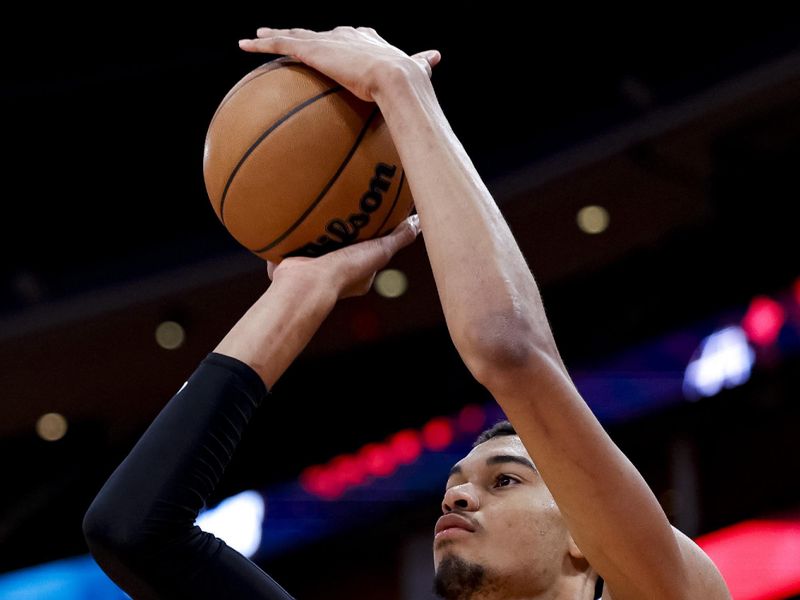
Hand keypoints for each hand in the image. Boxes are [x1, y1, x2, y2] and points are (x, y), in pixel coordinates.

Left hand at [238, 26, 440, 101]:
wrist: (399, 81)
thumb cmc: (411, 83)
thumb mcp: (416, 69)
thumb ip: (422, 62)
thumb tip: (437, 56)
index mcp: (368, 41)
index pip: (348, 37)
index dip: (339, 39)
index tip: (331, 41)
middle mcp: (345, 36)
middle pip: (317, 34)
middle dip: (302, 35)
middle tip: (287, 34)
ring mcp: (327, 42)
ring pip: (294, 37)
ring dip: (274, 36)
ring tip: (256, 37)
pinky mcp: (313, 50)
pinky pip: (280, 45)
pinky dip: (261, 44)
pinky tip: (244, 44)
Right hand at [266, 214, 419, 299]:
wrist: (306, 284)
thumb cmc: (346, 271)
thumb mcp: (381, 251)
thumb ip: (399, 238)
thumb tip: (418, 222)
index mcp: (359, 275)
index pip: (371, 252)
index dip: (374, 235)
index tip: (375, 215)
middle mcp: (338, 273)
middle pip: (345, 246)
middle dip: (345, 229)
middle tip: (347, 204)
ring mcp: (315, 267)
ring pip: (320, 243)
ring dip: (320, 227)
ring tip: (322, 202)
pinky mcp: (294, 261)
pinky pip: (297, 241)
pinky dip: (297, 228)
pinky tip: (299, 208)